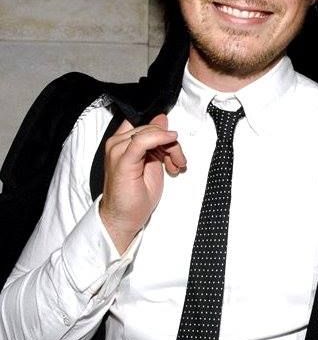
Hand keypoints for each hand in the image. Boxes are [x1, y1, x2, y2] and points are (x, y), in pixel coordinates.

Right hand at [99, 114, 185, 252]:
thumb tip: (162, 119)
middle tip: (177, 162)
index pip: (147, 124)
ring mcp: (117, 150)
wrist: (123, 219)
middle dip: (170, 143)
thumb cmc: (134, 197)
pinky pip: (142, 140)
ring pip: (151, 132)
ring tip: (174, 166)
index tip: (173, 148)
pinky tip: (171, 142)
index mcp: (123, 143)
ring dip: (170, 147)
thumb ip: (156, 141)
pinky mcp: (122, 159)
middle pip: (152, 128)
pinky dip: (159, 138)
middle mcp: (118, 143)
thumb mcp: (152, 163)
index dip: (163, 132)